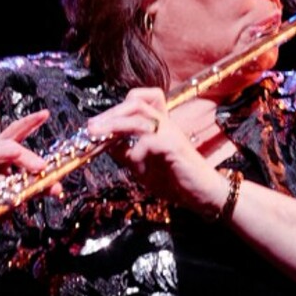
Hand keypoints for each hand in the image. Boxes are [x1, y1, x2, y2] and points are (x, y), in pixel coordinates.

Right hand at [0, 111, 50, 212]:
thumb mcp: (15, 190)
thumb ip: (36, 187)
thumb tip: (57, 189)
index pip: (15, 132)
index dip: (29, 122)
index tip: (45, 114)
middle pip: (7, 145)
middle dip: (26, 154)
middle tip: (42, 165)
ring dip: (5, 156)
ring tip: (18, 157)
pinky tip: (0, 183)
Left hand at [87, 88, 229, 213]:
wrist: (204, 195)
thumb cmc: (176, 181)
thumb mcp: (143, 167)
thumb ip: (126, 153)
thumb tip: (103, 143)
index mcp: (159, 125)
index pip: (140, 100)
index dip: (116, 108)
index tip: (96, 125)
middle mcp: (166, 123)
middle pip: (136, 100)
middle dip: (110, 113)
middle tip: (91, 127)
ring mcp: (171, 132)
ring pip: (140, 113)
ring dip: (114, 123)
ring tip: (96, 133)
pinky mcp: (175, 145)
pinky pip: (149, 139)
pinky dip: (134, 149)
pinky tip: (131, 162)